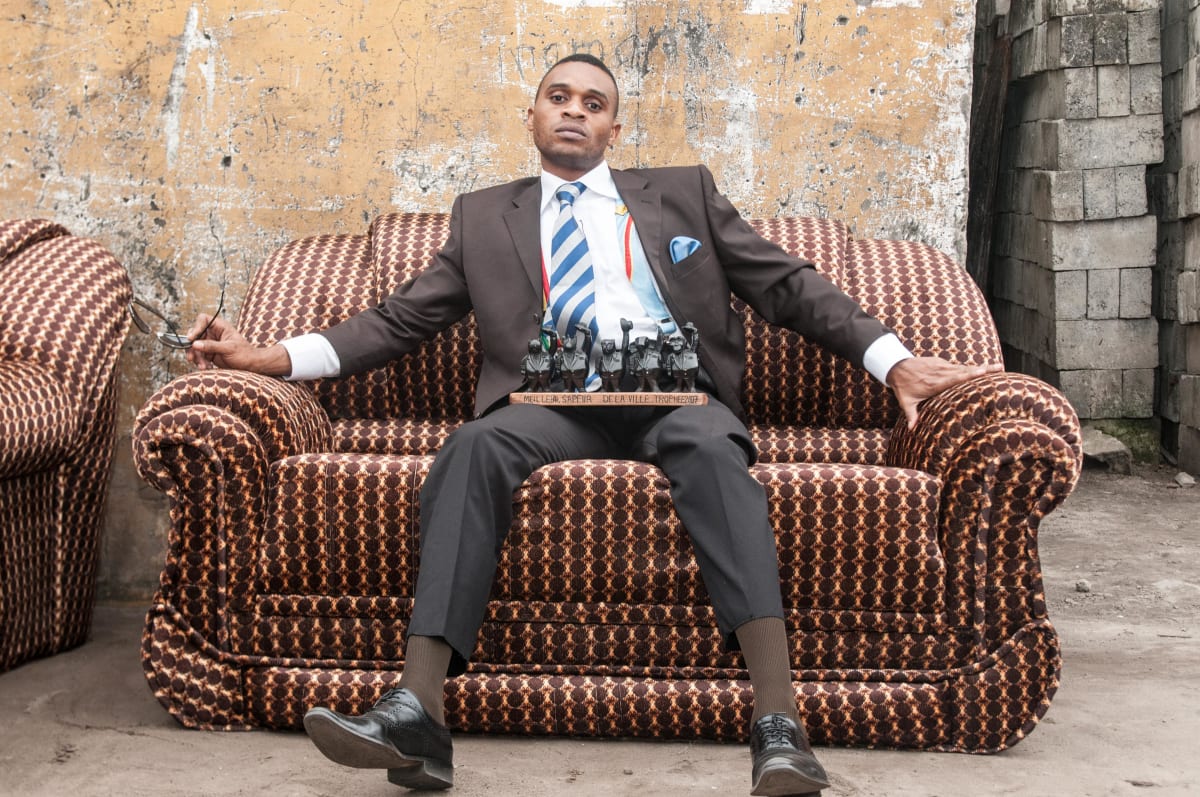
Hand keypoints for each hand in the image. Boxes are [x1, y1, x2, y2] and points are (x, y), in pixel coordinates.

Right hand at [185, 314, 291, 375]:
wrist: (251, 366)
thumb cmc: (244, 354)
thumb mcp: (229, 348)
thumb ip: (212, 346)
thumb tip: (195, 344)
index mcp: (220, 326)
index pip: (203, 320)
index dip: (196, 327)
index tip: (192, 338)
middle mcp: (213, 333)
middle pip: (195, 334)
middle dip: (192, 346)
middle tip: (191, 357)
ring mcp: (210, 343)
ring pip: (195, 347)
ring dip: (196, 356)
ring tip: (202, 366)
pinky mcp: (209, 353)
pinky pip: (199, 356)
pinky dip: (200, 362)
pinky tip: (205, 367)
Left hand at [886, 357, 1001, 429]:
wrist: (895, 366)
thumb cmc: (902, 387)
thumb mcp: (905, 402)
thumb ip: (911, 415)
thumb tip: (911, 429)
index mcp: (934, 383)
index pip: (954, 379)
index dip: (969, 375)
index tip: (982, 372)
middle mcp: (940, 373)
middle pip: (964, 371)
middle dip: (983, 369)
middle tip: (1000, 368)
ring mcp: (941, 366)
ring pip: (963, 367)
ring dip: (980, 368)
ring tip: (998, 368)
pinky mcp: (941, 362)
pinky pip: (957, 366)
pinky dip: (969, 368)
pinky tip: (983, 369)